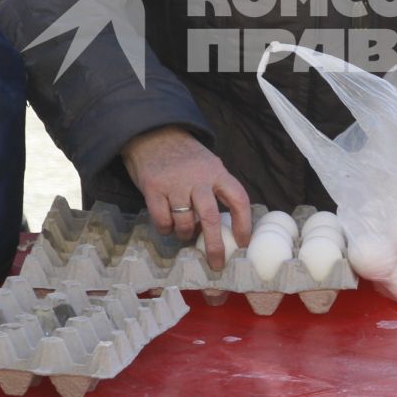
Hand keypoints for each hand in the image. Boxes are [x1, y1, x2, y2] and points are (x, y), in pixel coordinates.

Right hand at [121, 125, 251, 266]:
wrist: (153, 133)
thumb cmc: (184, 156)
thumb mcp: (208, 165)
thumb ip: (216, 188)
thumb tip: (224, 225)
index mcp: (217, 172)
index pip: (238, 199)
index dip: (244, 224)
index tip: (243, 242)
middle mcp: (198, 178)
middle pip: (210, 217)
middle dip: (215, 245)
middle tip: (216, 263)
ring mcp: (175, 183)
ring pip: (184, 222)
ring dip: (185, 234)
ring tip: (184, 232)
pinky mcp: (153, 187)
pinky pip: (162, 220)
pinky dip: (166, 229)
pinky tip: (167, 225)